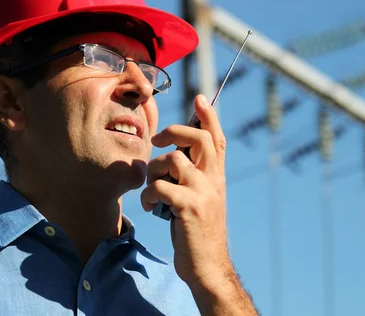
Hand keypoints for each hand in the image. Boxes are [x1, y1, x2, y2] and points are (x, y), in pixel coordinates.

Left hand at [141, 94, 231, 288]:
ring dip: (153, 172)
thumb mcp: (201, 200)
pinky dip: (147, 195)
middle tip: (157, 140)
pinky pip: (159, 186)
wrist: (208, 267)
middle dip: (175, 131)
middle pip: (199, 139)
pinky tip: (149, 207)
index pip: (217, 139)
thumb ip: (194, 177)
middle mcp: (214, 181)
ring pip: (173, 160)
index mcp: (216, 177)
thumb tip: (176, 154)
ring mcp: (203, 193)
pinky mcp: (189, 207)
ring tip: (151, 191)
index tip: (200, 98)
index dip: (209, 117)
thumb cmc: (197, 232)